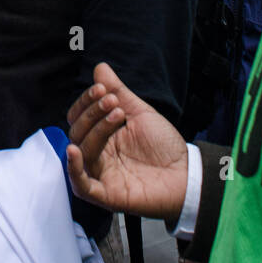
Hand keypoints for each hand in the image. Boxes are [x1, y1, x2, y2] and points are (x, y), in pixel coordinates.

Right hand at [66, 63, 188, 223]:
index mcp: (103, 136)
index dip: (86, 101)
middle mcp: (98, 155)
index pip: (79, 117)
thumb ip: (119, 92)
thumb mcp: (140, 113)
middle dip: (93, 112)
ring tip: (118, 113)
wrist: (188, 175)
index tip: (102, 88)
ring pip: (82, 150)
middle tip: (113, 101)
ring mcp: (101, 174)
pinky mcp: (106, 195)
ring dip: (96, 128)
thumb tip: (100, 68)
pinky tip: (73, 151)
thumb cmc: (165, 147)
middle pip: (78, 131)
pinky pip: (81, 185)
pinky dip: (74, 169)